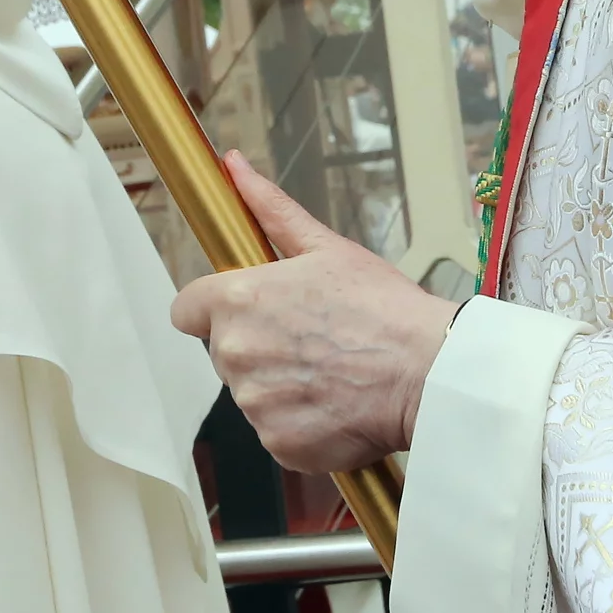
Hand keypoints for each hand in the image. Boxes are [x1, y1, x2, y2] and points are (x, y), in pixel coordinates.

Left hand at [170, 152, 455, 471]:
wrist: (426, 371)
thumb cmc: (384, 308)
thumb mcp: (327, 248)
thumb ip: (269, 210)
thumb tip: (234, 168)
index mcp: (238, 301)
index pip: (186, 310)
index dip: (215, 308)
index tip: (248, 311)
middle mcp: (235, 354)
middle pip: (226, 351)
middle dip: (259, 345)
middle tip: (313, 339)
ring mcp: (255, 404)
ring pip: (253, 393)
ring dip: (281, 385)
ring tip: (333, 371)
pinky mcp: (277, 443)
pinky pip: (277, 431)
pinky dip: (301, 422)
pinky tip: (337, 402)